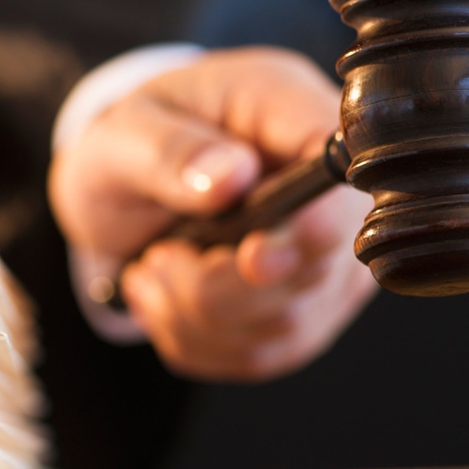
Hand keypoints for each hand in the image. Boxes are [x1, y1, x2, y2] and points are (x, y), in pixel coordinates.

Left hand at [48, 46, 377, 381]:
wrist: (125, 188)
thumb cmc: (137, 144)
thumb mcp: (126, 132)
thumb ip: (170, 151)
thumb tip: (231, 176)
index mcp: (295, 113)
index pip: (344, 175)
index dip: (312, 226)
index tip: (252, 255)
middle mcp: (332, 193)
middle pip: (316, 268)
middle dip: (218, 283)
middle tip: (160, 255)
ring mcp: (328, 260)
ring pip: (287, 325)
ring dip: (197, 315)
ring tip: (155, 268)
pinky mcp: (306, 313)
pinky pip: (261, 355)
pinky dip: (196, 340)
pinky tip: (167, 299)